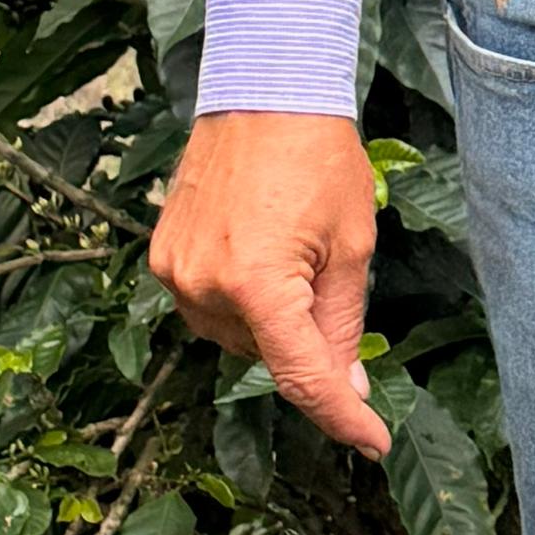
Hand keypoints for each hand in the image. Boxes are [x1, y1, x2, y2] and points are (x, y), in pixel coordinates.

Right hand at [150, 111, 389, 455]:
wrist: (263, 92)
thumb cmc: (317, 157)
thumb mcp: (351, 247)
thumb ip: (344, 326)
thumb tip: (346, 389)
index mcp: (258, 286)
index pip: (302, 377)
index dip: (340, 417)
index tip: (372, 443)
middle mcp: (204, 287)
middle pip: (269, 355)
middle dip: (308, 341)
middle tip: (330, 280)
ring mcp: (176, 273)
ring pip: (238, 335)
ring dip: (272, 319)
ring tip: (293, 250)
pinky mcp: (162, 257)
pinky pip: (209, 306)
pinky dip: (242, 300)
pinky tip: (263, 252)